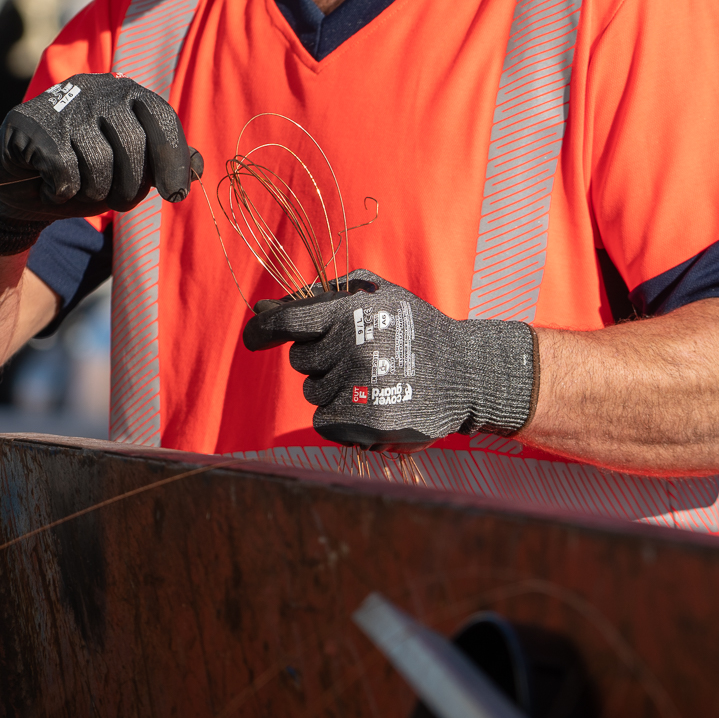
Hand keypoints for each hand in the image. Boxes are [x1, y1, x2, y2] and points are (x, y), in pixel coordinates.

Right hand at [0, 73, 200, 254]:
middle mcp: (97, 89)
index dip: (173, 160)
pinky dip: (60, 191)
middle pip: (133, 146)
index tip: (177, 195)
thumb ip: (165, 163)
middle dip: (128, 187)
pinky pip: (64, 171)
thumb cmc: (83, 175)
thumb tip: (200, 166)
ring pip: (98, 162)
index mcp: (127, 93)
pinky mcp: (30, 123)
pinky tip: (50, 185)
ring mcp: (62, 102)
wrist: (19, 187)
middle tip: (114, 200)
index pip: (163, 119)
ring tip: (79, 188)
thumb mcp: (131, 171)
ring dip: (91, 192)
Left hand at [243, 270, 535, 450]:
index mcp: (351, 310)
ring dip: (334, 388)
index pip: (289, 321)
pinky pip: (324, 421)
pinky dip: (342, 416)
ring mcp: (358, 386)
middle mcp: (352, 346)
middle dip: (321, 358)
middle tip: (361, 355)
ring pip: (313, 392)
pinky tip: (373, 403)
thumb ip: (320, 297)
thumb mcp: (375, 295)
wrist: (464, 372)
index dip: (263, 330)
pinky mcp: (363, 422)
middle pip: (300, 359)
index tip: (253, 336)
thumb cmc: (413, 328)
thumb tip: (263, 311)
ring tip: (375, 379)